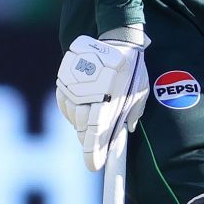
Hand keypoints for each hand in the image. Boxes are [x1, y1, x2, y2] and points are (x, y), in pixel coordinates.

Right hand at [55, 34, 148, 170]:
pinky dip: (71, 111)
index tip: (93, 166)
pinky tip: (80, 111)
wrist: (116, 37)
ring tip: (91, 123)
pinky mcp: (65, 77)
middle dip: (88, 142)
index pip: (97, 132)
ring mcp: (74, 85)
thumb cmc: (133, 67)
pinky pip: (64, 102)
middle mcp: (88, 93)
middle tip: (95, 151)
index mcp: (108, 97)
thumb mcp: (140, 90)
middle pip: (82, 128)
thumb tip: (127, 130)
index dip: (93, 152)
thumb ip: (134, 111)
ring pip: (72, 116)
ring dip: (80, 126)